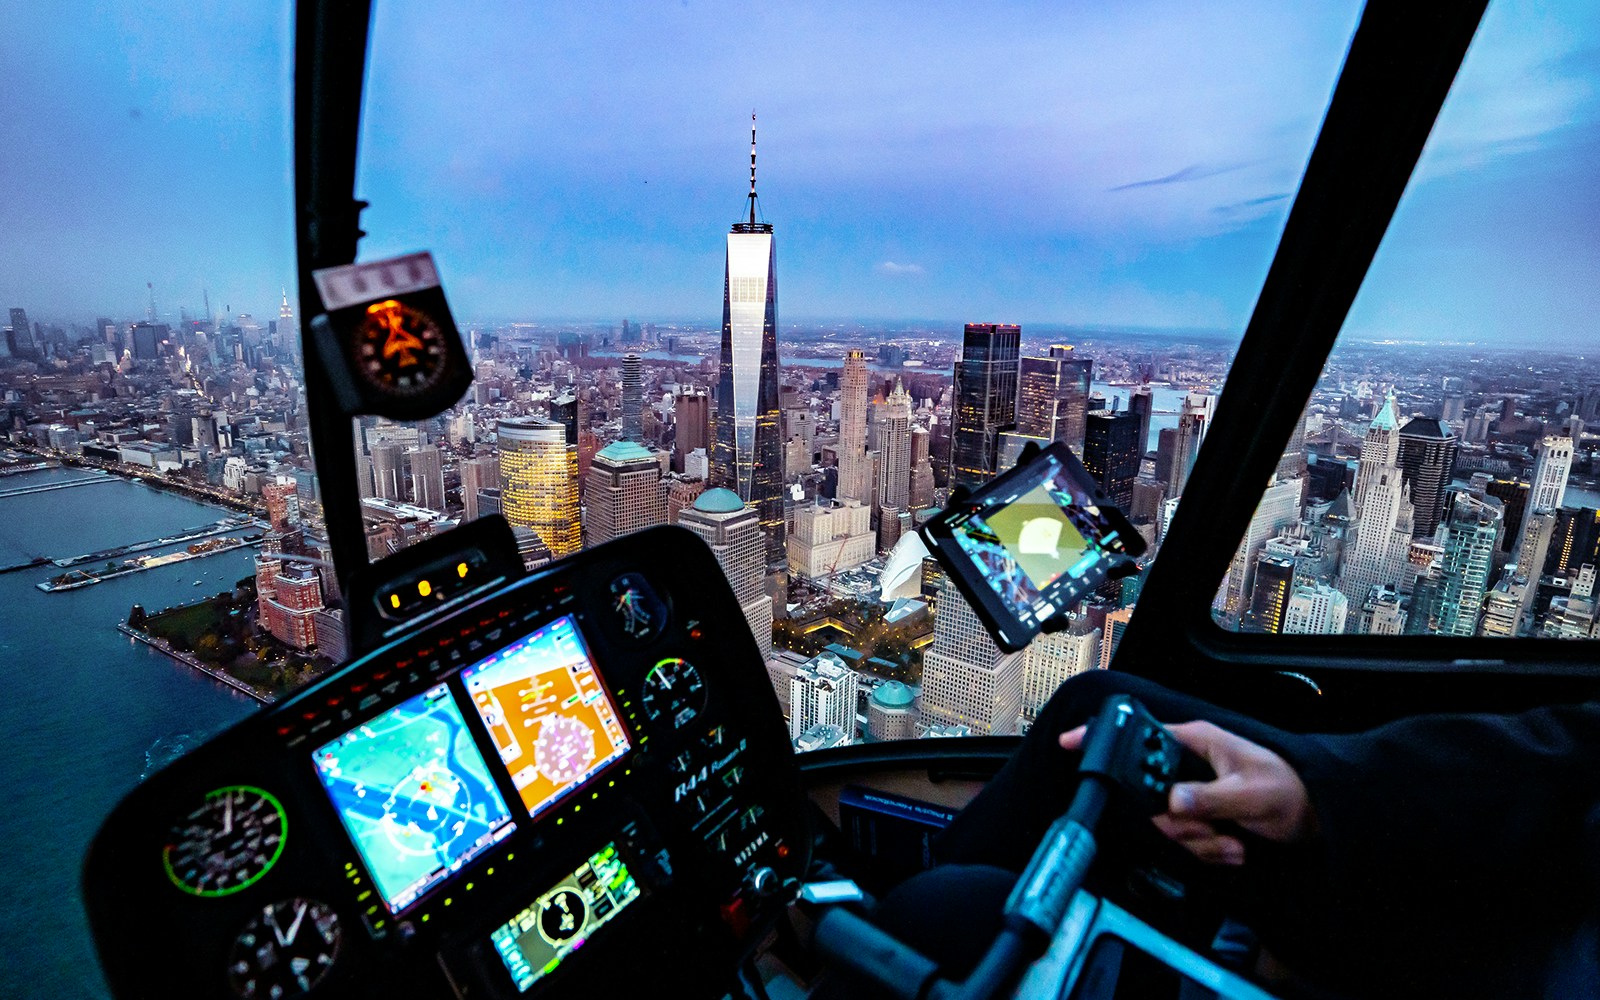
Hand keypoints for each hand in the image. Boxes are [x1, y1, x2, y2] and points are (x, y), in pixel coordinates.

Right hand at [1059, 720, 1317, 866]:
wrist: (1319, 819)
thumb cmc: (1293, 791)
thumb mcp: (1251, 793)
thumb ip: (1210, 798)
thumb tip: (1173, 801)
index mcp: (1197, 741)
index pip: (1140, 734)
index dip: (1104, 738)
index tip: (1071, 743)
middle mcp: (1189, 764)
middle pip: (1150, 795)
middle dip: (1180, 823)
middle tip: (1212, 830)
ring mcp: (1194, 792)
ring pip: (1168, 823)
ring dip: (1200, 842)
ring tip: (1233, 840)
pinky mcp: (1201, 817)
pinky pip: (1185, 839)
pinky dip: (1209, 851)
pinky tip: (1235, 847)